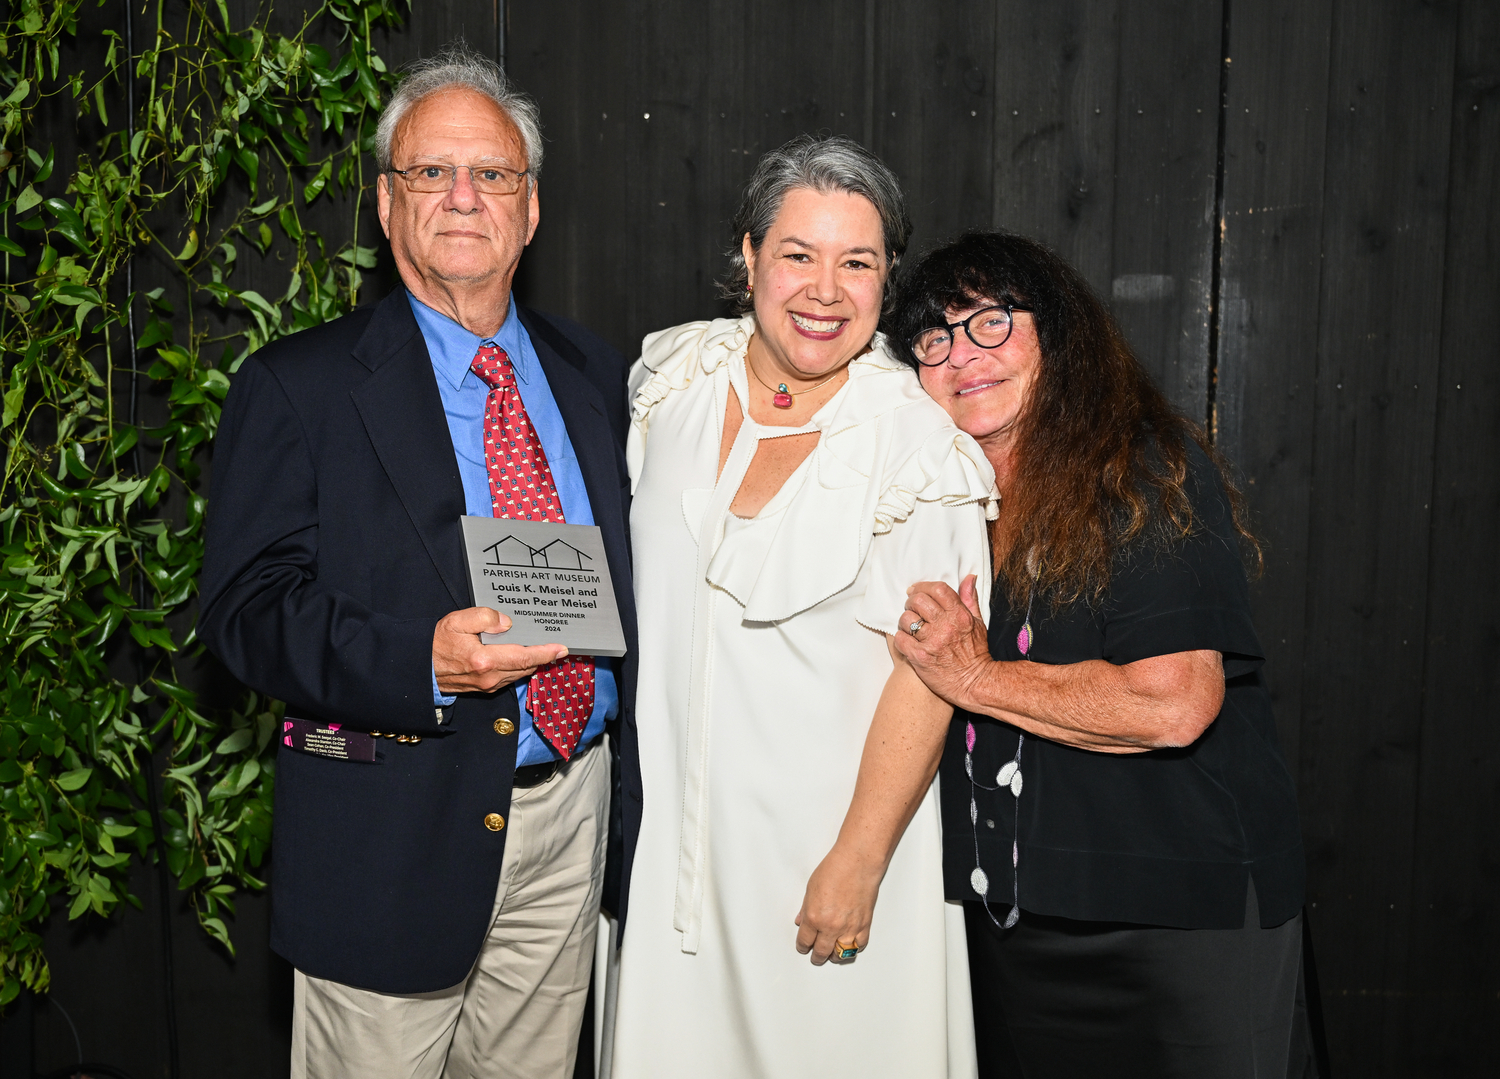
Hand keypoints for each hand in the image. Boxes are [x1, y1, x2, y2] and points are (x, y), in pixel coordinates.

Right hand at [433, 607, 567, 694]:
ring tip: (538, 648)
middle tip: (554, 645)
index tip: (561, 648)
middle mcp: (489, 677)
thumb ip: (484, 617)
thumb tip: (506, 622)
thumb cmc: (435, 644)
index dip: (546, 653)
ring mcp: (487, 685)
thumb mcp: (457, 621)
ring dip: (530, 662)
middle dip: (542, 656)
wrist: (419, 668)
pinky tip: (518, 656)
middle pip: (526, 666)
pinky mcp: (484, 688)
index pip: (524, 657)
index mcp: (485, 660)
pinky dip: (517, 667)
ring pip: (519, 673)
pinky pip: (509, 677)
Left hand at [794, 845, 882, 964]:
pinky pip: (859, 945)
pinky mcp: (864, 925)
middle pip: (822, 951)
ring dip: (834, 957)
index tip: (803, 947)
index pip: (805, 941)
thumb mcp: (811, 888)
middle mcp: (831, 926)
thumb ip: (805, 908)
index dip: (802, 946)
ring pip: (840, 954)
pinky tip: (849, 947)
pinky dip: (854, 949)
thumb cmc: (836, 869)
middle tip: (816, 958)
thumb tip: (802, 921)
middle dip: (817, 957)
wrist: (858, 863)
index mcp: (814, 916)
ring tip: (831, 956)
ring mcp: (849, 927)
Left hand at [892, 574, 991, 710]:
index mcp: (960, 615)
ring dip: (905, 622)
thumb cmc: (975, 654)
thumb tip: (968, 578)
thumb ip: (969, 600)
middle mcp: (946, 626)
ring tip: (910, 627)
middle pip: (918, 601)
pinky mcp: (920, 657)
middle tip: (911, 609)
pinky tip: (908, 642)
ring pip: (907, 619)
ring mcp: (932, 642)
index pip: (938, 589)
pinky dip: (901, 639)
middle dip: (911, 602)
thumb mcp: (977, 623)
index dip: (923, 587)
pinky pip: (901, 639)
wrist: (975, 683)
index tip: (915, 590)